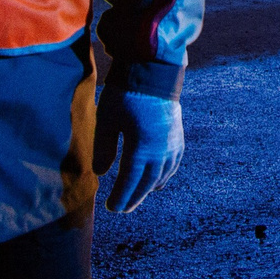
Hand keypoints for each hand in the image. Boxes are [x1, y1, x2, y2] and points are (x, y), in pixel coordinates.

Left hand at [94, 90, 183, 212]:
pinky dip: (165, 175)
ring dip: (148, 188)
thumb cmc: (126, 93)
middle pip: (146, 182)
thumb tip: (102, 173)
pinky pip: (173, 163)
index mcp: (141, 148)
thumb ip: (104, 149)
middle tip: (122, 209)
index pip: (130, 181)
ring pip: (161, 175)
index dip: (121, 197)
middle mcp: (160, 150)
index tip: (111, 208)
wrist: (154, 69)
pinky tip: (158, 180)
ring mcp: (172, 143)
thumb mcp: (107, 120)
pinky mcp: (178, 135)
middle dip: (134, 197)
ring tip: (137, 197)